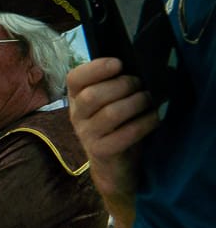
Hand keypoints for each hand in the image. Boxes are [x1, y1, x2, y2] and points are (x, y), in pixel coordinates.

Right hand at [67, 57, 155, 212]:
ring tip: (148, 100)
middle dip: (122, 85)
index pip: (74, 79)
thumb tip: (146, 63)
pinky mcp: (101, 151)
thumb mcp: (110, 101)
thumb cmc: (117, 124)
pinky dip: (144, 123)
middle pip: (92, 96)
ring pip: (110, 114)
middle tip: (140, 85)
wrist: (114, 164)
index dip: (95, 69)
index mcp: (76, 98)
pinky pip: (125, 134)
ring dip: (135, 103)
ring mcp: (86, 135)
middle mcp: (76, 116)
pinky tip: (154, 118)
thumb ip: (117, 82)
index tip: (119, 64)